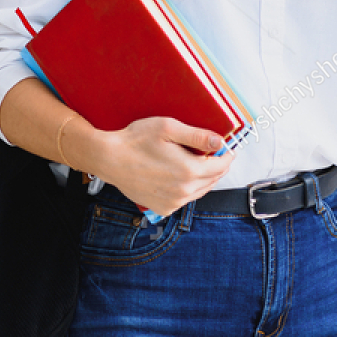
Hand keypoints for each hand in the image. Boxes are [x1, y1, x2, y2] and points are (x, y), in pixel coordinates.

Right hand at [80, 116, 232, 216]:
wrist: (109, 159)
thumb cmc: (135, 141)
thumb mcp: (168, 128)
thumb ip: (197, 135)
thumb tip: (220, 141)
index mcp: (188, 171)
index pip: (221, 166)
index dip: (227, 155)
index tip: (227, 147)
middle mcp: (183, 191)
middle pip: (213, 179)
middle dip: (216, 165)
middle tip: (212, 152)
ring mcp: (173, 202)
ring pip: (200, 191)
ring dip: (202, 177)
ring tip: (195, 162)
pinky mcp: (163, 208)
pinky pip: (185, 199)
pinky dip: (187, 188)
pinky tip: (177, 175)